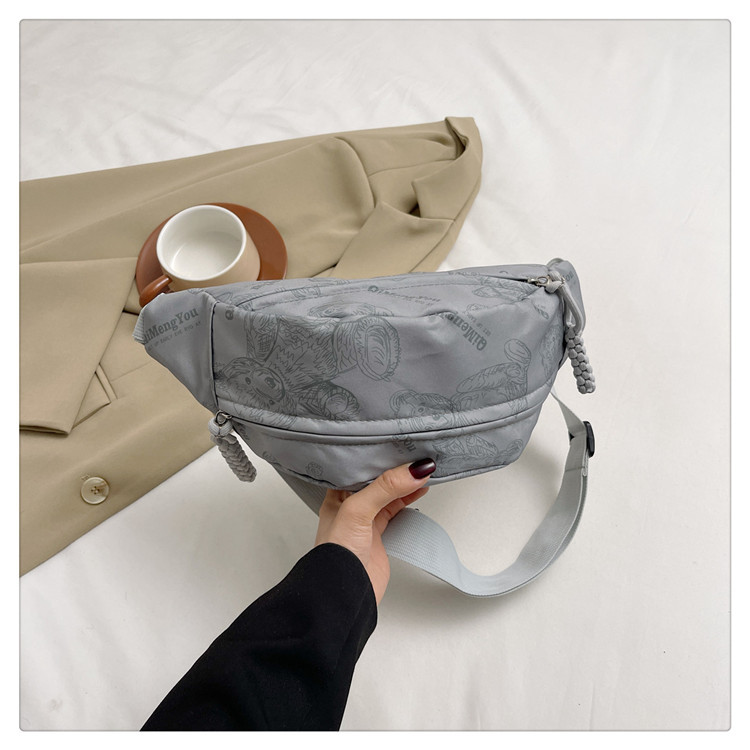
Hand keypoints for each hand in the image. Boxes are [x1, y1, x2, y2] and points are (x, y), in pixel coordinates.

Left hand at [315, 459, 435, 603]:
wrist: (344, 595)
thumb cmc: (335, 553)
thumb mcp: (357, 511)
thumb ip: (385, 488)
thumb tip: (415, 470)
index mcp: (336, 494)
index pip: (360, 467)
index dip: (378, 454)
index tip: (400, 443)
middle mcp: (350, 505)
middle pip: (376, 479)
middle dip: (395, 467)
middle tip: (416, 452)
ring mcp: (365, 521)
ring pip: (389, 494)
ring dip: (405, 483)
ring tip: (424, 469)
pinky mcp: (379, 536)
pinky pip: (396, 510)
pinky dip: (409, 500)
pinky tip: (420, 491)